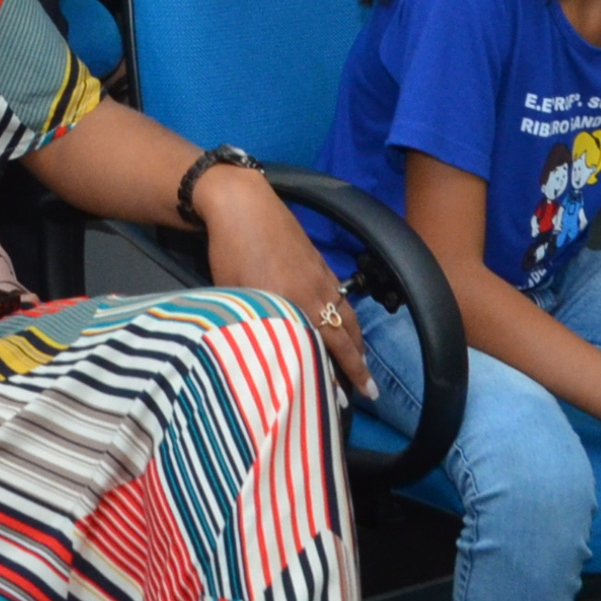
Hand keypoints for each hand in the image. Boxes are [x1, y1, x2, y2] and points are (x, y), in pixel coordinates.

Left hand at [199, 169, 372, 397]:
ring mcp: (320, 274)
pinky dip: (346, 316)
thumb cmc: (231, 250)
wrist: (241, 203)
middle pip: (346, 333)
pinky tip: (343, 322)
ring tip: (361, 361)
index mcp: (295, 304)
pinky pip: (339, 296)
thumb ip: (257, 322)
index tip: (353, 397)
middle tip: (370, 389)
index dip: (343, 373)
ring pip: (346, 314)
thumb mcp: (237, 294)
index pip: (328, 346)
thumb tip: (266, 350)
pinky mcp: (317, 261)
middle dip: (359, 363)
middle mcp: (315, 292)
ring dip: (356, 341)